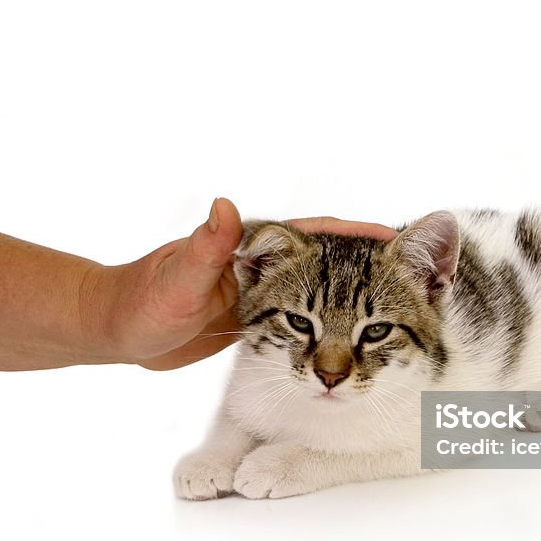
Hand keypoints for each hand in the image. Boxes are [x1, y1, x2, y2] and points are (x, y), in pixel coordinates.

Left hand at [87, 199, 396, 369]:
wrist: (117, 329)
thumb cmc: (140, 303)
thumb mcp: (176, 279)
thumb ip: (205, 246)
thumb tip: (225, 206)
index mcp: (252, 246)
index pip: (317, 232)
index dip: (361, 235)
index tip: (401, 238)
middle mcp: (265, 263)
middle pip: (332, 257)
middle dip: (375, 263)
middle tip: (423, 275)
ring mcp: (265, 289)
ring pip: (326, 285)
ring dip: (361, 292)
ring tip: (402, 304)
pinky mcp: (262, 316)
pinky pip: (309, 311)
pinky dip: (336, 318)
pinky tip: (357, 334)